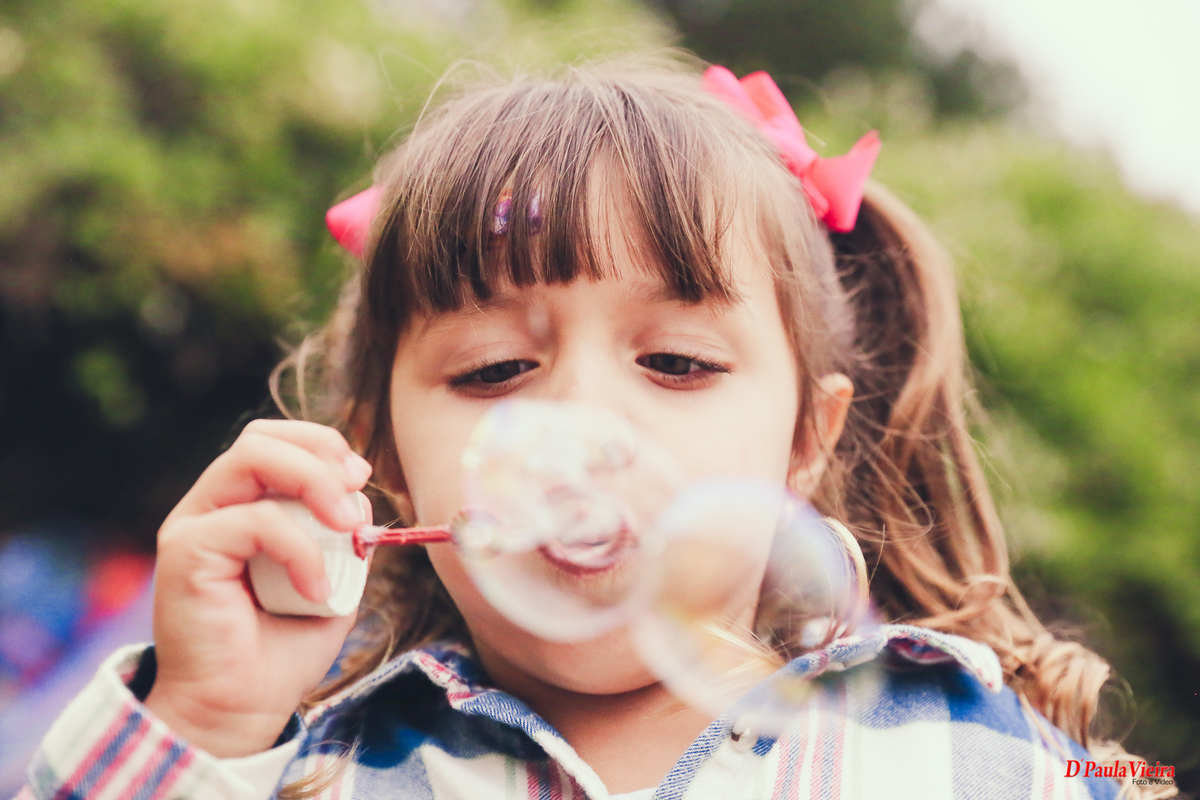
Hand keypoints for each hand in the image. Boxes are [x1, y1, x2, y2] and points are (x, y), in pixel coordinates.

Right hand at [145, 419, 371, 756]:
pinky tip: (316, 588)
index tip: (361, 478)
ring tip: (347, 528)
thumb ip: (345, 537)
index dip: (322, 445)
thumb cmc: (281, 649)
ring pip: (251, 458)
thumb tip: (360, 498)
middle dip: (321, 452)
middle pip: (262, 438)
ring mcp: (194, 525)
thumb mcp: (334, 581)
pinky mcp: (186, 551)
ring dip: (314, 483)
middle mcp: (212, 507)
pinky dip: (300, 548)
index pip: (275, 442)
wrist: (240, 710)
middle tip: (357, 490)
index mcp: (241, 507)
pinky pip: (255, 520)